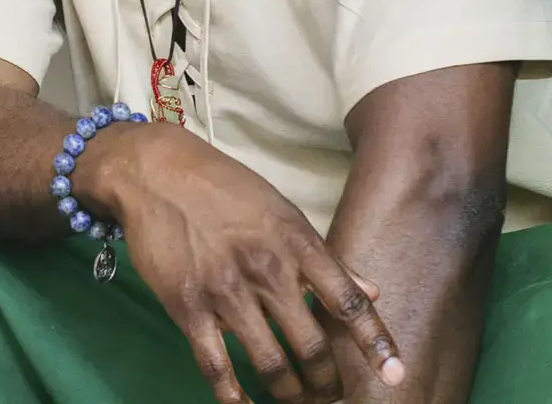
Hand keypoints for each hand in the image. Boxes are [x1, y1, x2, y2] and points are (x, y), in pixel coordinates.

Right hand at [93, 125, 404, 403]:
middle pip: (312, 345)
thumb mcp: (282, 211)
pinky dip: (234, 398)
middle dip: (327, 384)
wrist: (156, 171)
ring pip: (270, 364)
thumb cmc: (224, 188)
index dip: (374, 341)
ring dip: (290, 395)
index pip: (346, 299)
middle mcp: (267, 268)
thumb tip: (371, 292)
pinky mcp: (188, 307)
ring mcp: (226, 290)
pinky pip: (217, 366)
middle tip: (332, 399)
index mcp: (296, 241)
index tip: (394, 373)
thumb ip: (325, 257)